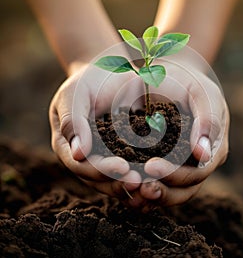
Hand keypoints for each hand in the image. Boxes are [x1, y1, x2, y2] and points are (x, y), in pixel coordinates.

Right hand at [49, 63, 142, 198]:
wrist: (109, 73)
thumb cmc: (87, 81)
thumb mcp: (74, 95)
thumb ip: (73, 121)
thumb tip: (78, 154)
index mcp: (68, 145)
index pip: (80, 164)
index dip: (100, 169)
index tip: (121, 167)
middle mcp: (86, 156)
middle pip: (99, 178)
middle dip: (119, 182)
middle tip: (138, 182)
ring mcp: (106, 156)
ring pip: (116, 178)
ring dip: (132, 183)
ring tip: (150, 184)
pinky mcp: (126, 152)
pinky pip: (133, 166)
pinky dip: (144, 174)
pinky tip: (159, 178)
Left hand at [127, 59, 228, 210]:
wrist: (171, 80)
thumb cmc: (189, 83)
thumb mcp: (203, 94)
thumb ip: (207, 120)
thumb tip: (203, 155)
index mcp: (213, 149)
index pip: (197, 172)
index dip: (175, 174)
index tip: (150, 167)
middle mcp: (199, 164)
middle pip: (184, 189)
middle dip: (162, 190)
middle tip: (139, 186)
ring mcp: (182, 166)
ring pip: (170, 192)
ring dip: (151, 195)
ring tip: (130, 189)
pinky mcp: (164, 164)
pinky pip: (155, 182)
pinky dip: (142, 189)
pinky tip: (125, 186)